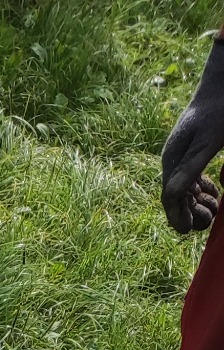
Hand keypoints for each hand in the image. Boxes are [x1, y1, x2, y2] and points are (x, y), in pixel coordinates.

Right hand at [162, 37, 223, 233]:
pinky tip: (215, 193)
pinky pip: (192, 179)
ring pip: (185, 190)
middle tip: (210, 220)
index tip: (189, 230)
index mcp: (172, 159)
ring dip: (198, 203)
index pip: (169, 197)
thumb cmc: (219, 110)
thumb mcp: (207, 142)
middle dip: (190, 212)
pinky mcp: (192, 152)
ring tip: (216, 208)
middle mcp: (173, 160)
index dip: (177, 216)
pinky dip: (202, 190)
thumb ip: (190, 169)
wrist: (223, 82)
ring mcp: (182, 156)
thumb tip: (172, 197)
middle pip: (176, 197)